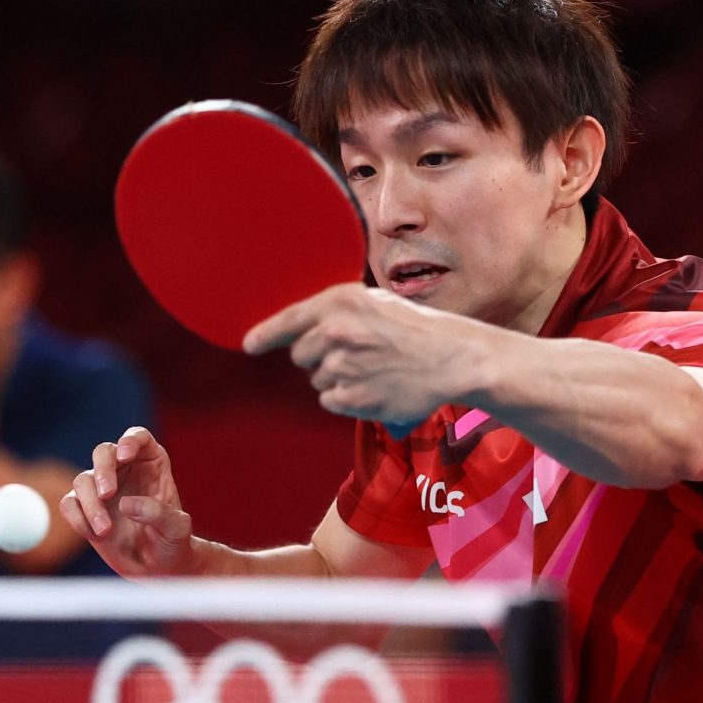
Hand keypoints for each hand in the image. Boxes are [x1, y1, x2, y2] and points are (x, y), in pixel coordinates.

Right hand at [60, 426, 195, 577]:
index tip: (124, 456)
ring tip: (105, 530)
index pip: (138, 438)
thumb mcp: (176, 529)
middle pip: (103, 452)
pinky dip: (77, 517)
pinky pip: (69, 503)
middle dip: (103, 470)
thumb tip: (125, 504)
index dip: (130, 441)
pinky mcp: (86, 509)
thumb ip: (158, 514)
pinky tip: (94, 534)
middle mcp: (125, 470)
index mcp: (152, 463)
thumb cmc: (174, 542)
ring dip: (90, 504)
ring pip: (83, 480)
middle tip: (108, 493)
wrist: (158, 567)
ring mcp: (103, 488)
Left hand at [243, 283, 482, 427]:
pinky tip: (374, 387)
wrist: (453, 358)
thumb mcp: (376, 302)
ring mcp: (343, 367)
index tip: (249, 345)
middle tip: (357, 354)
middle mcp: (337, 332)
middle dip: (320, 357)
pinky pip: (331, 401)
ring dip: (338, 379)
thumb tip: (299, 331)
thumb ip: (337, 312)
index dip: (265, 335)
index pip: (289, 320)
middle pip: (301, 355)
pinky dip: (348, 399)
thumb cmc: (418, 330)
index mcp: (341, 301)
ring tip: (373, 370)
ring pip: (317, 380)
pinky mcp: (352, 398)